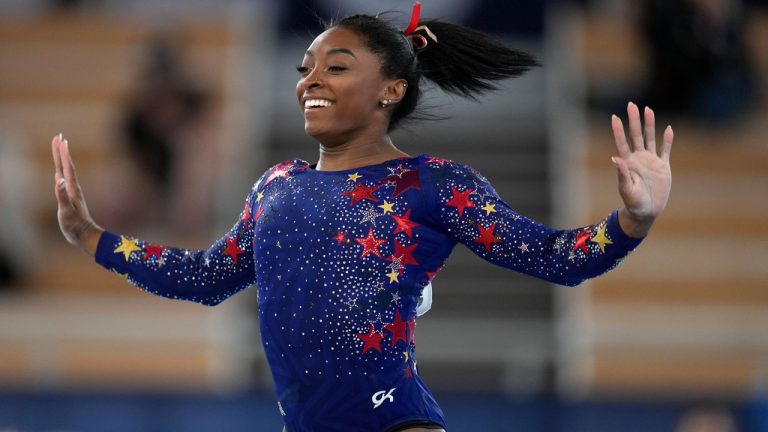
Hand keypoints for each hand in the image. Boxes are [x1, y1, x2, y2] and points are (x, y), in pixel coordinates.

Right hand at [52, 134, 102, 254]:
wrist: (85, 235)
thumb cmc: (74, 225)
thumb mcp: (66, 211)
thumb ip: (62, 196)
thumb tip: (59, 181)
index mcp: (72, 189)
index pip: (67, 168)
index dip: (63, 154)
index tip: (61, 140)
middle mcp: (73, 188)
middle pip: (66, 166)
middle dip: (61, 151)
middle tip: (58, 137)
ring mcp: (72, 192)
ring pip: (65, 171)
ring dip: (62, 159)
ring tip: (59, 148)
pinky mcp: (70, 198)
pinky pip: (64, 181)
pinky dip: (61, 172)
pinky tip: (59, 172)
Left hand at [611, 103, 672, 237]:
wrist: (646, 212)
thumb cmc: (633, 202)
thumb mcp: (626, 189)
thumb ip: (622, 174)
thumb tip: (616, 158)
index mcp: (628, 163)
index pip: (622, 142)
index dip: (618, 130)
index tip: (614, 117)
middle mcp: (639, 159)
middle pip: (636, 135)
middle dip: (634, 120)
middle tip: (631, 105)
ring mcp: (651, 161)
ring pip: (650, 138)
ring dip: (650, 125)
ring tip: (648, 110)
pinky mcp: (663, 167)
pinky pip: (666, 151)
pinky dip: (667, 140)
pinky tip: (668, 129)